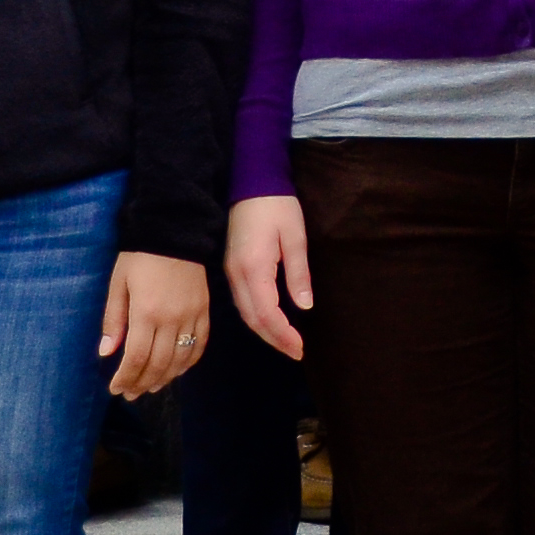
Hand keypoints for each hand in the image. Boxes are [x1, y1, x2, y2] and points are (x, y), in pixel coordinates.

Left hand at [101, 251, 211, 396]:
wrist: (175, 231)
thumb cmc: (139, 257)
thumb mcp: (118, 284)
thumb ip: (113, 320)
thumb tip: (106, 353)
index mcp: (146, 313)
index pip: (136, 358)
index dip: (126, 378)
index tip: (116, 389)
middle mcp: (172, 319)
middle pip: (159, 364)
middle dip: (142, 383)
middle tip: (131, 394)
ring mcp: (192, 316)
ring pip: (181, 359)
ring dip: (165, 377)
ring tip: (151, 386)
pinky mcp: (205, 311)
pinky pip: (200, 345)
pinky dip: (189, 362)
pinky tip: (177, 370)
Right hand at [223, 193, 311, 359]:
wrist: (249, 181)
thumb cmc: (277, 205)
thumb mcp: (295, 236)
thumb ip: (298, 273)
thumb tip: (304, 306)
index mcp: (253, 268)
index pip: (266, 313)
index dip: (282, 335)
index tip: (300, 348)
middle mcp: (237, 275)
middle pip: (252, 319)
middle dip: (274, 339)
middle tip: (296, 353)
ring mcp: (231, 272)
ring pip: (245, 313)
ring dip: (265, 331)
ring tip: (286, 343)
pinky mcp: (231, 267)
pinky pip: (242, 301)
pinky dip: (256, 317)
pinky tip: (270, 323)